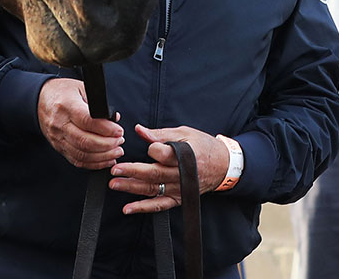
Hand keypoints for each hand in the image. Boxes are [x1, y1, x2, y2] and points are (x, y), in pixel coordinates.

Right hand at [36, 78, 123, 169]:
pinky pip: (77, 160)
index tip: (119, 131)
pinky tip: (106, 159)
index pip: (87, 121)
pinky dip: (94, 163)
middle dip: (108, 144)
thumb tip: (114, 119)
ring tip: (116, 151)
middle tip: (120, 141)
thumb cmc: (63, 92)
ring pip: (82, 154)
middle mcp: (60, 123)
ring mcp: (58, 138)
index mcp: (66, 106)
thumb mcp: (81, 88)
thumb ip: (98, 104)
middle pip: (85, 141)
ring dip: (103, 156)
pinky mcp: (58, 147)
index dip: (106, 129)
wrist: (40, 99)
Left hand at [108, 125, 229, 213]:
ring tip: (115, 184)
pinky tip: (128, 208)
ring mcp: (179, 188)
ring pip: (153, 189)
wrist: (223, 165)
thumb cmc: (203, 146)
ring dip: (132, 188)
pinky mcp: (178, 198)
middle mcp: (181, 174)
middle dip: (132, 171)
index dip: (153, 149)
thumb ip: (160, 133)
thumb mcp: (184, 133)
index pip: (163, 154)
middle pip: (154, 173)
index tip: (148, 145)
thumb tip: (139, 130)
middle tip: (115, 169)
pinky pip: (159, 205)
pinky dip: (143, 207)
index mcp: (184, 155)